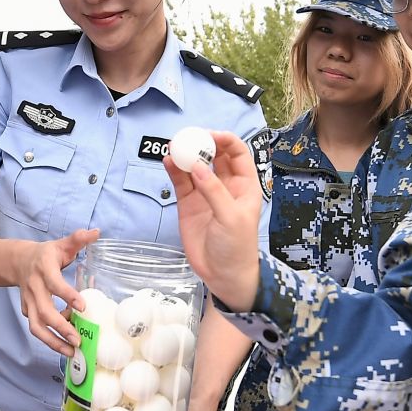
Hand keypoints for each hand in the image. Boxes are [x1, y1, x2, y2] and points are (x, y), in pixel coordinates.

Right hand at [13, 229, 98, 356]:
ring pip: (36, 326)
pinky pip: (36, 328)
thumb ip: (78, 239)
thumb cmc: (46, 254)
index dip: (68, 295)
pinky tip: (65, 346)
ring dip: (53, 342)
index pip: (55, 284)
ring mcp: (28, 301)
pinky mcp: (27, 311)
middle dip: (61, 327)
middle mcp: (34, 288)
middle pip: (44, 312)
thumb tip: (97, 232)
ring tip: (71, 352)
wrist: (17, 261)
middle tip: (78, 339)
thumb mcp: (61, 244)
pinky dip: (50, 339)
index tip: (83, 307)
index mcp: (44, 269)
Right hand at [164, 133, 264, 308]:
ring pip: (195, 165)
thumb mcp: (231, 218)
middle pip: (214, 154)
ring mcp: (205, 192)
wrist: (223, 275)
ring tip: (173, 147)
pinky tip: (167, 161)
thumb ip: (214, 192)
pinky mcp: (188, 203)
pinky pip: (181, 181)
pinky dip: (174, 170)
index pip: (237, 153)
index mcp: (244, 185)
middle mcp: (225, 184)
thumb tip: (198, 167)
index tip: (209, 135)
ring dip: (186, 155)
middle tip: (188, 138)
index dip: (225, 140)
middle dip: (202, 143)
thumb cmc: (237, 247)